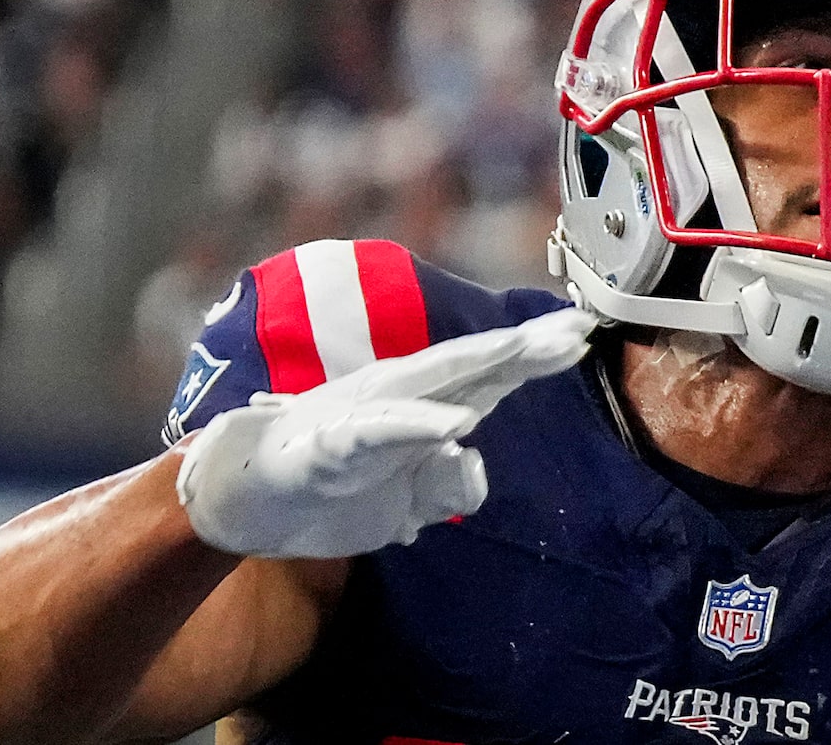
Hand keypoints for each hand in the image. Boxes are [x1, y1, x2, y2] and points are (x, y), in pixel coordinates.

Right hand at [176, 308, 593, 557]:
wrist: (247, 502)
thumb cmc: (334, 489)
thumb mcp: (406, 504)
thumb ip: (448, 488)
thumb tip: (472, 458)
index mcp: (423, 405)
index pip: (491, 375)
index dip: (535, 354)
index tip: (584, 335)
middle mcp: (400, 395)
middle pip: (474, 365)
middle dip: (526, 345)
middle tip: (578, 327)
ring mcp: (365, 412)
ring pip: (433, 380)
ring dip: (483, 362)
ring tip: (530, 348)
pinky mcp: (333, 443)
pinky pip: (383, 430)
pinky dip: (420, 424)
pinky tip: (458, 424)